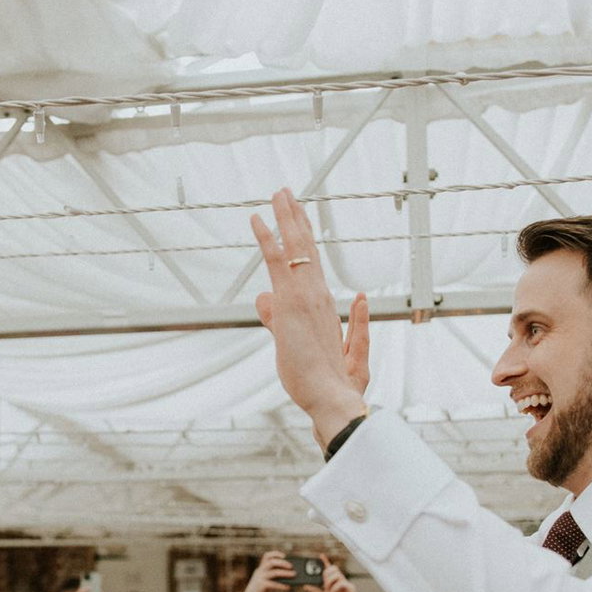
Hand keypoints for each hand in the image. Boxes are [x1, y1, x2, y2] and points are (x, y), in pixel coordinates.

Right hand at [239, 552, 294, 591]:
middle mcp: (260, 571)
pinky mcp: (261, 586)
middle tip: (291, 566)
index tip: (285, 555)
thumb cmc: (260, 590)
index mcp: (261, 568)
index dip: (276, 554)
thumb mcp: (266, 580)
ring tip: (294, 574)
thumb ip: (274, 576)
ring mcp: (260, 578)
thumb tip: (289, 574)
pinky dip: (282, 585)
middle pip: (272, 562)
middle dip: (283, 563)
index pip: (267, 556)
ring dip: (285, 573)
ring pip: (274, 572)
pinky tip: (288, 587)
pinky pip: (273, 584)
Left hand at [250, 188, 371, 446]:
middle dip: (296, 219)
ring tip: (278, 193)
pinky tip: (258, 219)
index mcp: (325, 306)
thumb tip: (263, 299)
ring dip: (285, 217)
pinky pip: (278, 261)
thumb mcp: (299, 349)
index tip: (299, 218)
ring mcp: (306, 296)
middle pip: (307, 248)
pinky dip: (267, 238)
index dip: (305, 238)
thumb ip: (279, 321)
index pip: (313, 264)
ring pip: (295, 247)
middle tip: (287, 194)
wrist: (333, 397)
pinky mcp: (291, 302)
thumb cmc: (326, 382)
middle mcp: (318, 295)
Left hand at [317, 558, 355, 591]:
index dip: (326, 561)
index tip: (320, 555)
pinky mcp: (351, 588)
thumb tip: (305, 586)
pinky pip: (342, 583)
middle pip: (334, 569)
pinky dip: (335, 588)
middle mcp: (341, 580)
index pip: (330, 568)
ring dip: (330, 582)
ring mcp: (346, 583)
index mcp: (335, 581)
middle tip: (324, 584)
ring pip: (337, 574)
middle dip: (327, 574)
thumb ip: (315, 591)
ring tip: (328, 590)